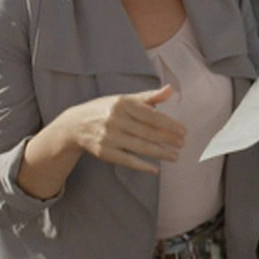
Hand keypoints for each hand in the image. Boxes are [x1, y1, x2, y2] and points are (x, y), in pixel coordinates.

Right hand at [59, 85, 185, 172]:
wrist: (75, 124)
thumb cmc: (106, 110)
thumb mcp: (124, 99)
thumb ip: (149, 97)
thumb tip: (171, 89)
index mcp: (123, 103)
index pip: (151, 115)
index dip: (169, 124)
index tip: (183, 130)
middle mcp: (116, 119)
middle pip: (147, 131)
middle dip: (168, 139)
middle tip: (182, 144)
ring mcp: (109, 136)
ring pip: (140, 146)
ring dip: (160, 152)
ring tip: (175, 156)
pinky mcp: (104, 152)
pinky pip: (127, 160)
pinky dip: (142, 165)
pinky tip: (155, 169)